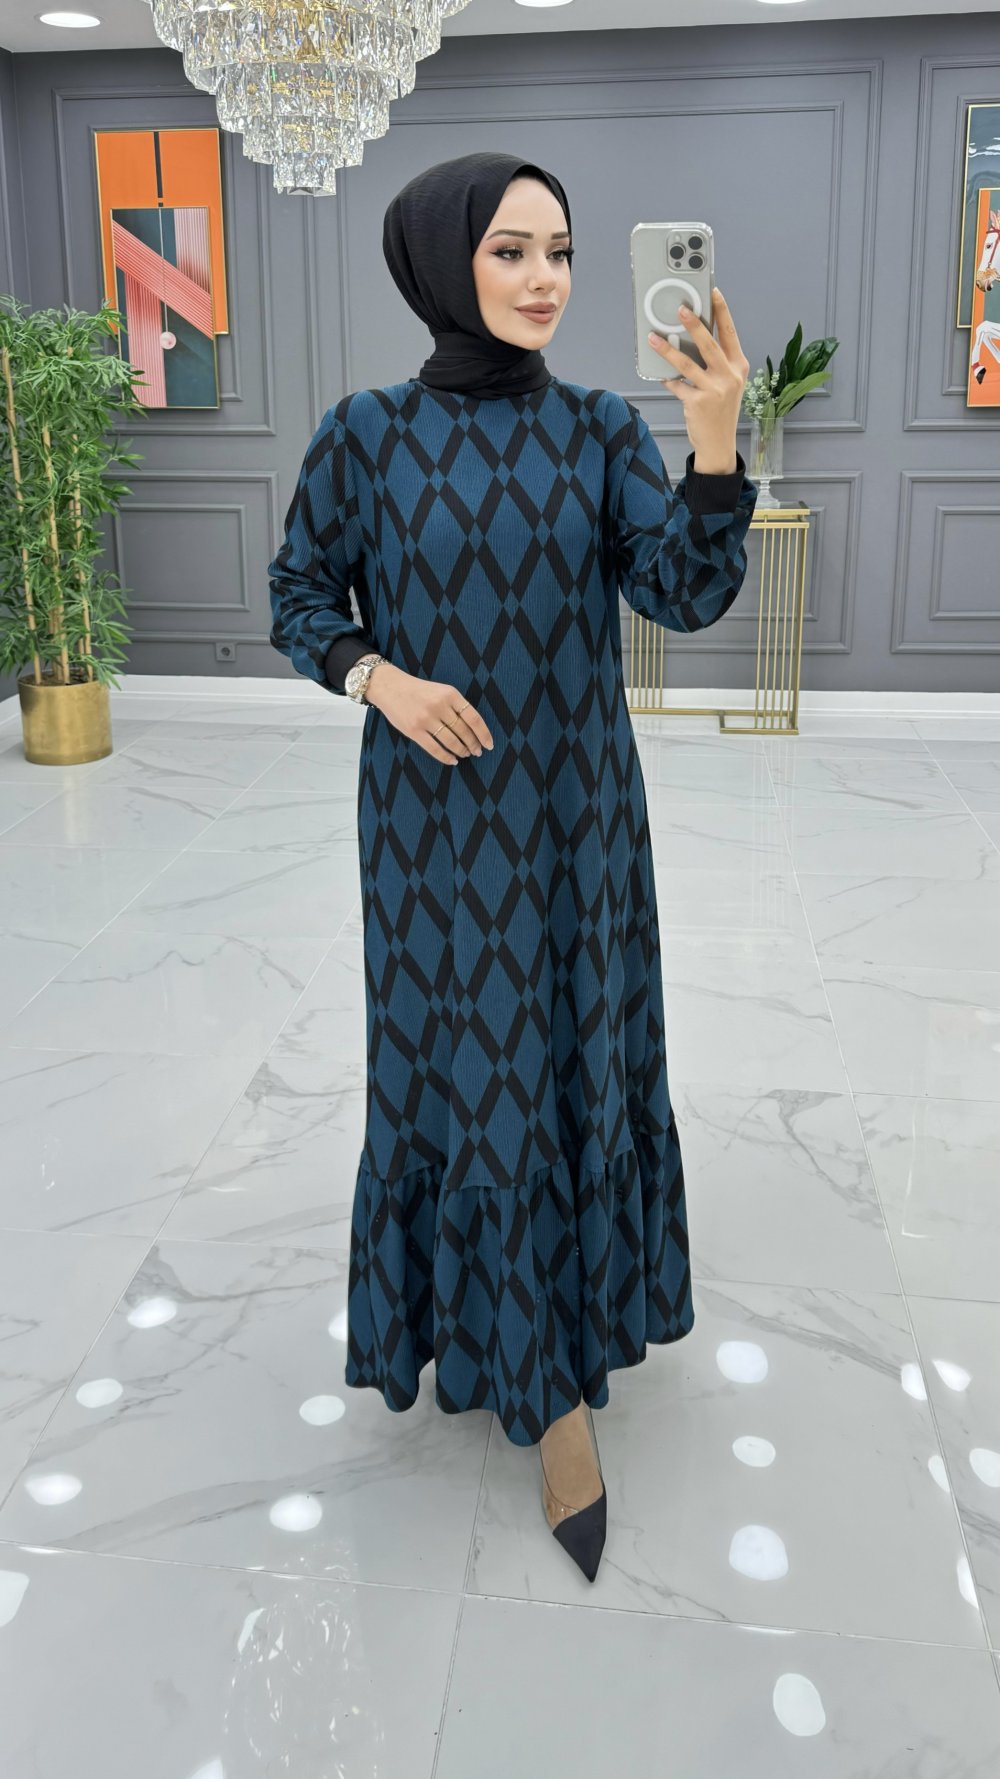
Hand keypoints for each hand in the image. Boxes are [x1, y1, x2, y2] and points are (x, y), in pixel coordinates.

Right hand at [365, 663, 493, 764]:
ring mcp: (426, 719)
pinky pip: (435, 749)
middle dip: (473, 745)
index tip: (489, 744)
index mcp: (450, 694)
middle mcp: (439, 706)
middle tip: (477, 752)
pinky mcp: (414, 730)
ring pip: (451, 741)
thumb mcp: (441, 690)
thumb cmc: (419, 691)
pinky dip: (446, 757)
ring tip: (465, 754)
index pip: (473, 718)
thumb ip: (456, 706)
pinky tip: (453, 760)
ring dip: (462, 751)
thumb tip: (474, 730)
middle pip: (463, 731)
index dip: (484, 734)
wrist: (390, 687)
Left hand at [647, 287, 749, 467]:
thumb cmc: (721, 410)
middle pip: (709, 344)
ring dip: (668, 349)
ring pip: (687, 363)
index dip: (722, 311)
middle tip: (680, 309)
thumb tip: (691, 340)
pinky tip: (660, 373)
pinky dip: (668, 379)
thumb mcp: (728, 383)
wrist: (719, 443)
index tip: (713, 292)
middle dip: (694, 324)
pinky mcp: (697, 403)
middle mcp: (729, 376)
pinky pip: (677, 385)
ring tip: (654, 338)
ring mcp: (714, 390)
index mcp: (739, 366)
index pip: (730, 333)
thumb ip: (716, 363)